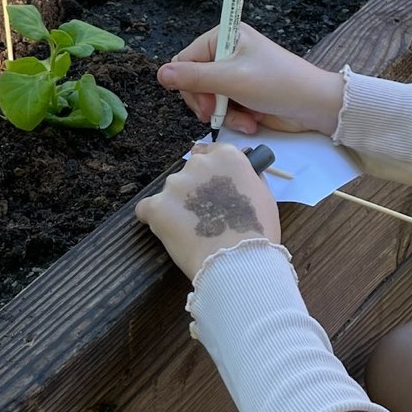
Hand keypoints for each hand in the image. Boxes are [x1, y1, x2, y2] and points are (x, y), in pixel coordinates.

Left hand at [135, 141, 281, 279]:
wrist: (237, 259)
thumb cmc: (258, 231)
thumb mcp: (264, 196)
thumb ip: (248, 178)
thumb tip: (240, 174)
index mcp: (226, 157)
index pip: (211, 151)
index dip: (211, 171)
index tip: (212, 185)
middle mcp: (198, 164)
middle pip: (190, 171)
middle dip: (196, 189)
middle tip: (207, 214)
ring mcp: (174, 185)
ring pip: (171, 191)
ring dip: (178, 205)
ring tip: (192, 230)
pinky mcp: (157, 206)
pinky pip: (147, 208)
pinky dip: (154, 218)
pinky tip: (169, 232)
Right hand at [155, 23, 345, 137]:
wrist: (314, 106)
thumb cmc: (278, 84)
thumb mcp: (233, 79)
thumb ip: (194, 77)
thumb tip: (160, 74)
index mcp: (224, 37)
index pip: (185, 60)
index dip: (189, 84)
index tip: (205, 103)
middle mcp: (226, 53)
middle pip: (193, 82)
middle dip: (207, 103)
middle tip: (217, 114)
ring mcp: (234, 75)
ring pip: (207, 100)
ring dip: (223, 114)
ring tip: (244, 120)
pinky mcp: (242, 94)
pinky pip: (224, 108)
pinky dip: (235, 118)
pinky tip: (251, 122)